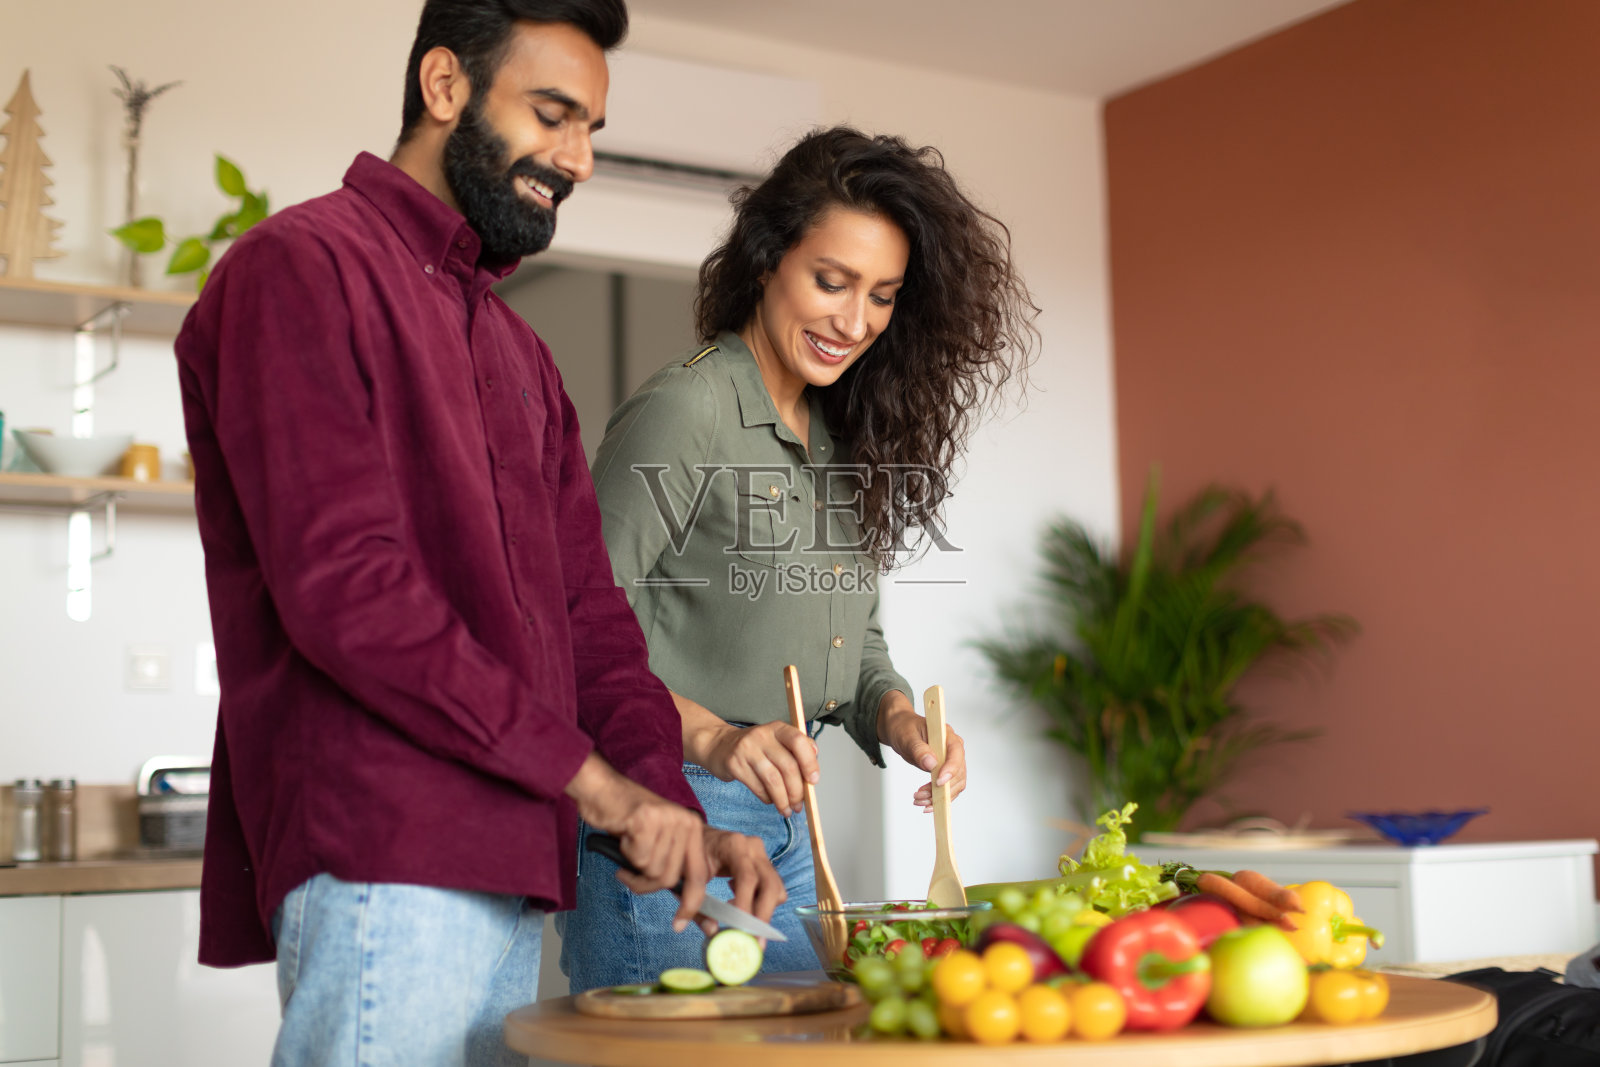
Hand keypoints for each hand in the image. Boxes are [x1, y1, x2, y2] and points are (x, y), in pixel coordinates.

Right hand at [564, 753, 708, 930]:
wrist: (600, 788)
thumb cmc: (625, 819)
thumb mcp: (657, 842)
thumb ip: (672, 866)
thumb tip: (689, 907)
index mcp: (692, 828)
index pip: (699, 876)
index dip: (691, 904)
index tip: (680, 923)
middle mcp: (684, 822)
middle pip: (670, 879)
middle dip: (646, 883)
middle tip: (630, 873)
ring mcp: (666, 820)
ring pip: (652, 871)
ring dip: (633, 867)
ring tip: (627, 847)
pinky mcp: (645, 820)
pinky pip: (636, 858)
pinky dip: (624, 854)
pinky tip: (623, 837)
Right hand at [695, 720, 819, 816]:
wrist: (718, 744)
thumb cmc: (755, 747)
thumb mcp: (776, 741)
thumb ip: (796, 752)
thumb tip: (813, 774)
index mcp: (777, 728)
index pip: (798, 741)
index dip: (809, 762)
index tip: (814, 781)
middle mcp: (762, 735)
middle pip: (788, 766)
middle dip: (797, 790)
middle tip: (799, 804)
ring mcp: (747, 749)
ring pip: (773, 780)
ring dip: (783, 800)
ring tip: (787, 810)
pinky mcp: (735, 764)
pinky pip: (757, 787)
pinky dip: (768, 798)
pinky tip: (771, 801)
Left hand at [698, 826, 786, 936]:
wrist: (699, 837)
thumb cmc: (691, 855)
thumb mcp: (688, 877)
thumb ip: (696, 905)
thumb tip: (712, 931)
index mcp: (733, 845)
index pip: (747, 877)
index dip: (747, 903)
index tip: (743, 928)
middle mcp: (753, 847)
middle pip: (770, 885)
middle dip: (763, 915)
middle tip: (755, 941)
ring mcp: (762, 855)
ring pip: (776, 889)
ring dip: (762, 910)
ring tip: (737, 916)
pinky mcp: (766, 865)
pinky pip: (774, 890)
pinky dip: (761, 904)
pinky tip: (738, 904)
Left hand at [877, 691, 967, 810]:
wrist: (900, 730)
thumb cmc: (904, 728)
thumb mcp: (907, 737)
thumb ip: (919, 749)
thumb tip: (931, 763)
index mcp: (947, 735)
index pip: (956, 754)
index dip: (950, 769)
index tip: (938, 782)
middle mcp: (953, 749)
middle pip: (958, 774)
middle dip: (941, 789)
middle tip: (921, 796)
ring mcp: (951, 761)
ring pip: (954, 785)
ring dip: (939, 797)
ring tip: (919, 800)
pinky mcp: (945, 771)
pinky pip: (947, 788)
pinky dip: (937, 798)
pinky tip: (924, 802)